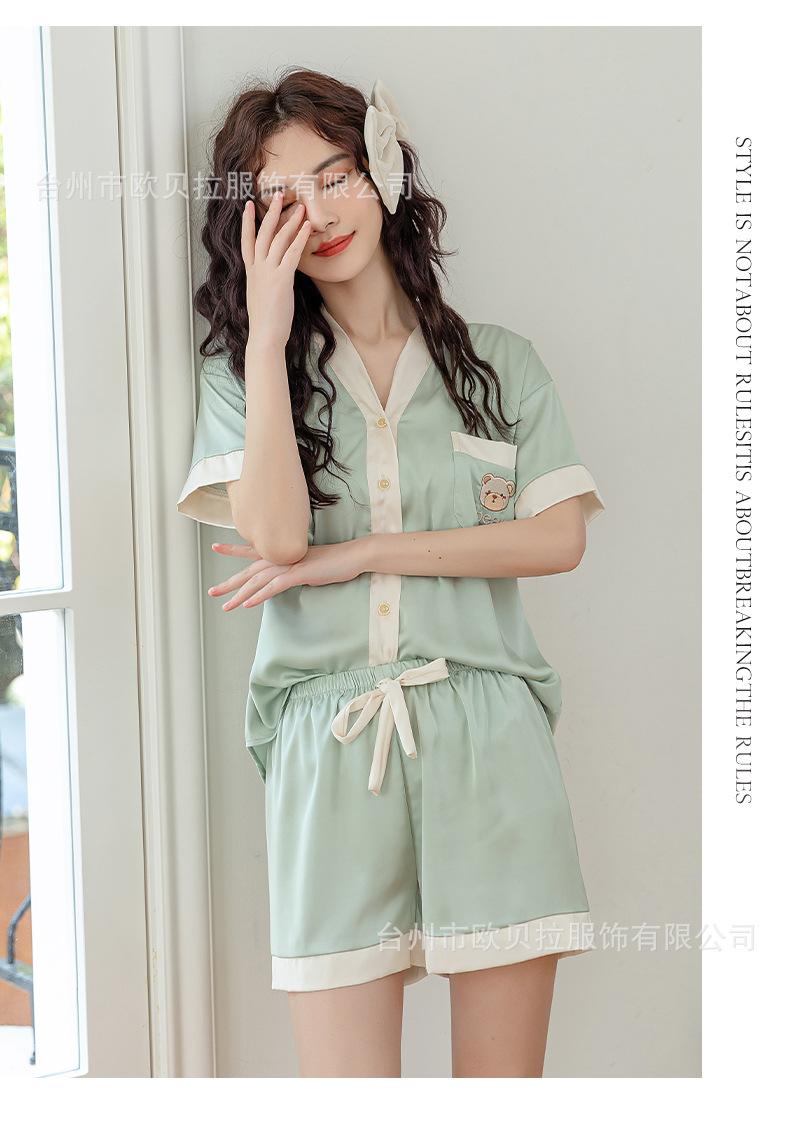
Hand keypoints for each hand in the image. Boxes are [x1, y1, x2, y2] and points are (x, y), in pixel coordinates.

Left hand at [208, 538, 368, 609]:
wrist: (352, 556)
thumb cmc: (334, 562)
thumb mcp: (309, 567)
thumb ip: (294, 571)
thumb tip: (286, 578)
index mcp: (283, 554)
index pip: (253, 552)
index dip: (234, 550)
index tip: (216, 546)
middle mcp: (281, 557)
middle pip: (249, 571)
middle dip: (229, 583)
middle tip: (212, 592)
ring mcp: (289, 565)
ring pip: (258, 581)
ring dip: (240, 595)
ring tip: (226, 606)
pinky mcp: (298, 574)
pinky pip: (274, 587)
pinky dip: (259, 596)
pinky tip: (247, 604)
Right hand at [241, 190, 312, 348]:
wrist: (265, 336)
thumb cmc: (266, 322)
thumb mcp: (262, 296)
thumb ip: (266, 282)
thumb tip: (274, 278)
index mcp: (251, 273)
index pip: (246, 241)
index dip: (247, 222)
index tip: (248, 205)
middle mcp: (257, 269)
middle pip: (263, 233)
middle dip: (271, 212)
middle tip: (279, 194)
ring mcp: (268, 272)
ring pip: (278, 239)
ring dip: (290, 221)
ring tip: (300, 206)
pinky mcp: (281, 279)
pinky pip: (292, 253)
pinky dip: (300, 238)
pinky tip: (307, 227)